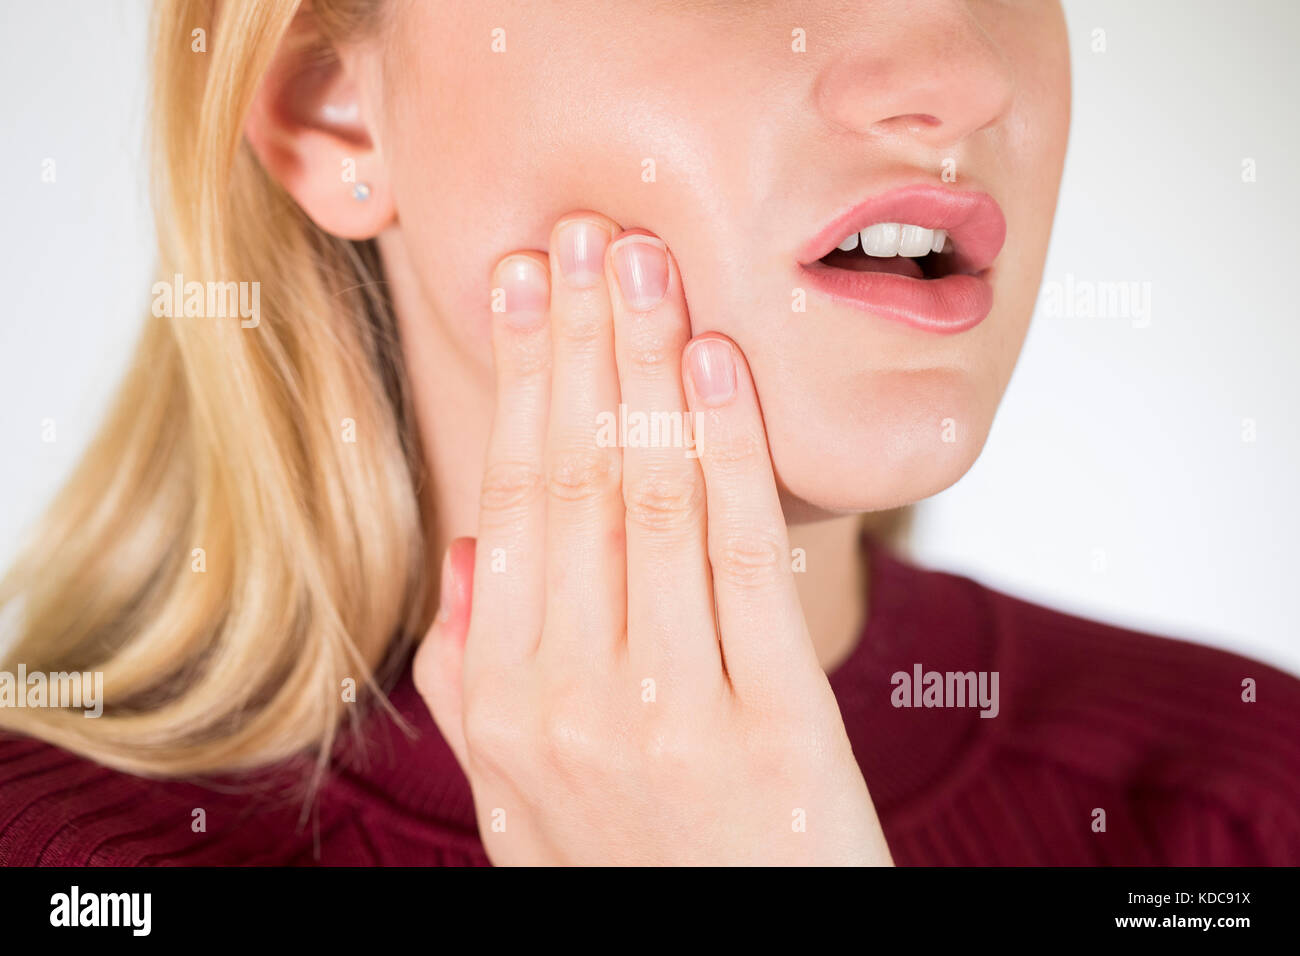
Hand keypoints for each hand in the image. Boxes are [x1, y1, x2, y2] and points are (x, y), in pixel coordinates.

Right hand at [414, 212, 892, 865]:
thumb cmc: (634, 868)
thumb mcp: (518, 793)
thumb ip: (473, 675)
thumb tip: (469, 545)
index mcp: (501, 702)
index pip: (507, 502)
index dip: (517, 382)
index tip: (523, 286)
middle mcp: (569, 698)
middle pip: (569, 478)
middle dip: (575, 342)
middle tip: (583, 233)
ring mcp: (667, 709)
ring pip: (647, 496)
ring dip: (645, 365)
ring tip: (644, 263)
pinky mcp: (770, 723)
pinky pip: (738, 555)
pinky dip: (726, 448)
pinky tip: (716, 362)